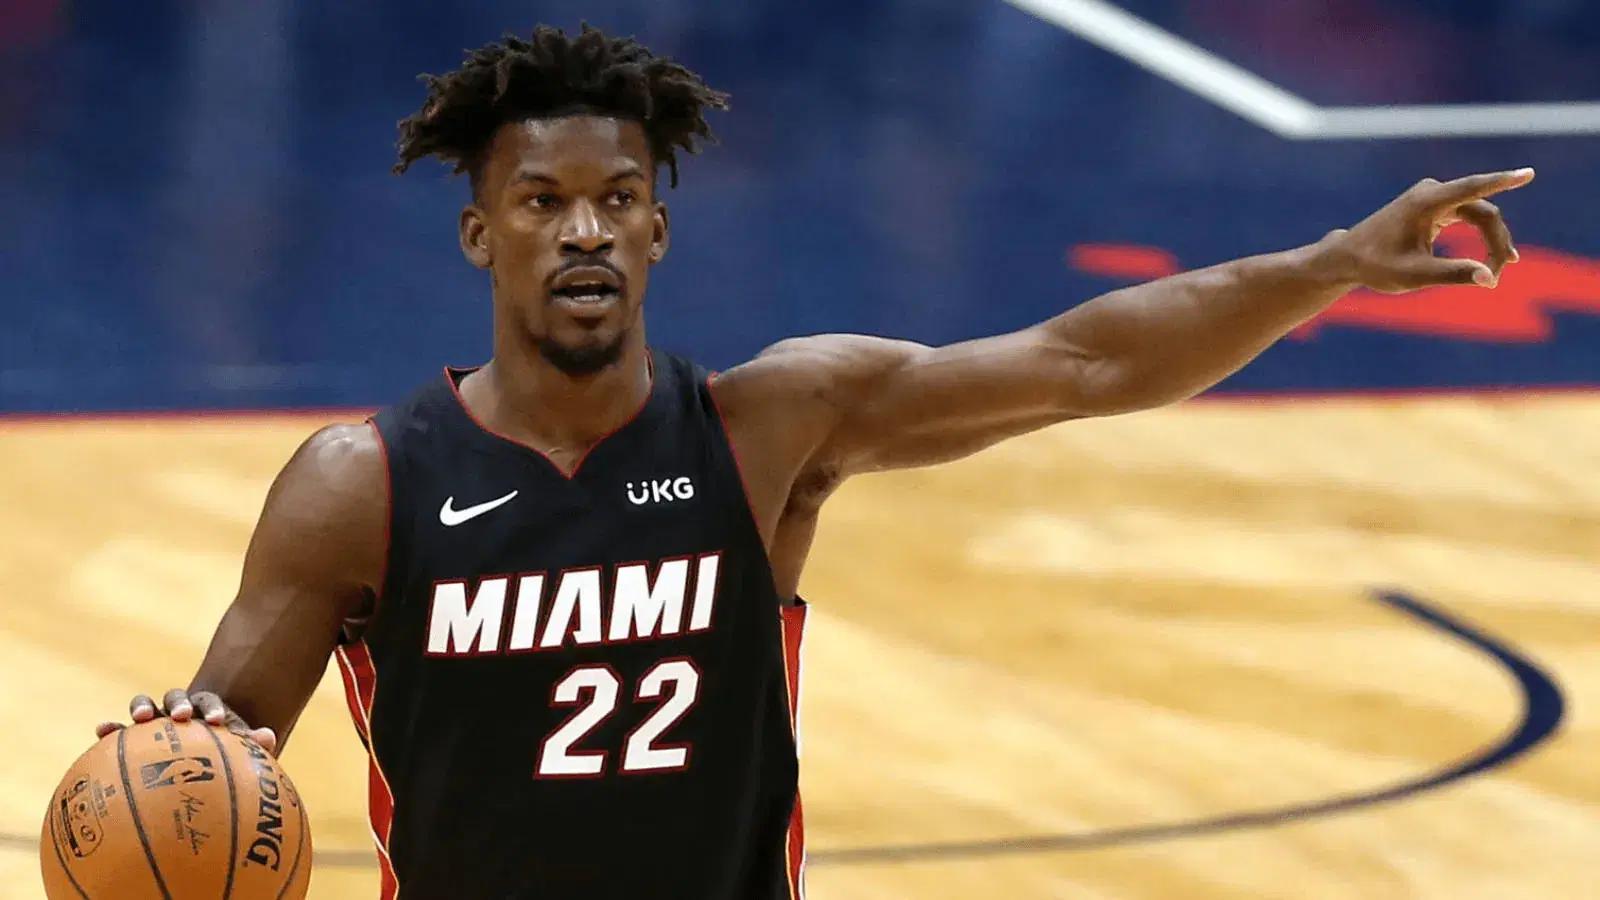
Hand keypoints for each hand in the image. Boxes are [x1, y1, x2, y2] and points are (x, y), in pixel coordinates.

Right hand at [95, 689, 277, 755]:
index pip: (209, 703)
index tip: (215, 721)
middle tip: (181, 716)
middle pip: (176, 698)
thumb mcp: (236, 754)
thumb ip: (252, 745)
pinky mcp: (130, 737)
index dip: (211, 709)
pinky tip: (100, 731)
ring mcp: (154, 722)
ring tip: (138, 718)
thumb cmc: (219, 759)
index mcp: (205, 712)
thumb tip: (269, 738)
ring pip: (147, 707)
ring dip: (142, 707)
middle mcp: (178, 712)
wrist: (195, 765)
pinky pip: (118, 732)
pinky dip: (110, 728)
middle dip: (178, 703)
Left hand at [1329, 168, 1534, 293]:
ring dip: (1491, 240)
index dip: (1503, 181)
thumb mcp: (1414, 275)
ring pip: (1477, 215)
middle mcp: (1431, 193)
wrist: (1347, 258)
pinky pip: (1467, 216)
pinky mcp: (1433, 207)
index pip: (1473, 188)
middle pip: (1482, 212)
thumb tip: (1489, 279)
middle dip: (1496, 241)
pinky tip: (1491, 256)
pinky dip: (1479, 235)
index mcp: (1426, 202)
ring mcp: (1432, 197)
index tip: (1528, 173)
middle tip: (1499, 273)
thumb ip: (1453, 274)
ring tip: (1499, 270)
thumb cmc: (1376, 266)